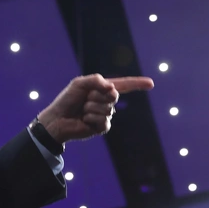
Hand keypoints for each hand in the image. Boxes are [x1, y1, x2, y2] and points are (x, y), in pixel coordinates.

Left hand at [37, 74, 154, 143]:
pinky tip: (84, 120)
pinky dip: (91, 118)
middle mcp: (106, 101)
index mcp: (102, 89)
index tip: (151, 83)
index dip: (137, 84)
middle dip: (97, 96)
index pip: (124, 85)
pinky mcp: (102, 127)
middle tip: (84, 99)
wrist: (57, 119)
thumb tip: (112, 88)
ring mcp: (105, 114)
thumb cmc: (67, 100)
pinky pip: (104, 121)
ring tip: (82, 110)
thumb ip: (96, 80)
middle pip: (114, 96)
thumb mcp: (79, 84)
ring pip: (107, 109)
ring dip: (91, 108)